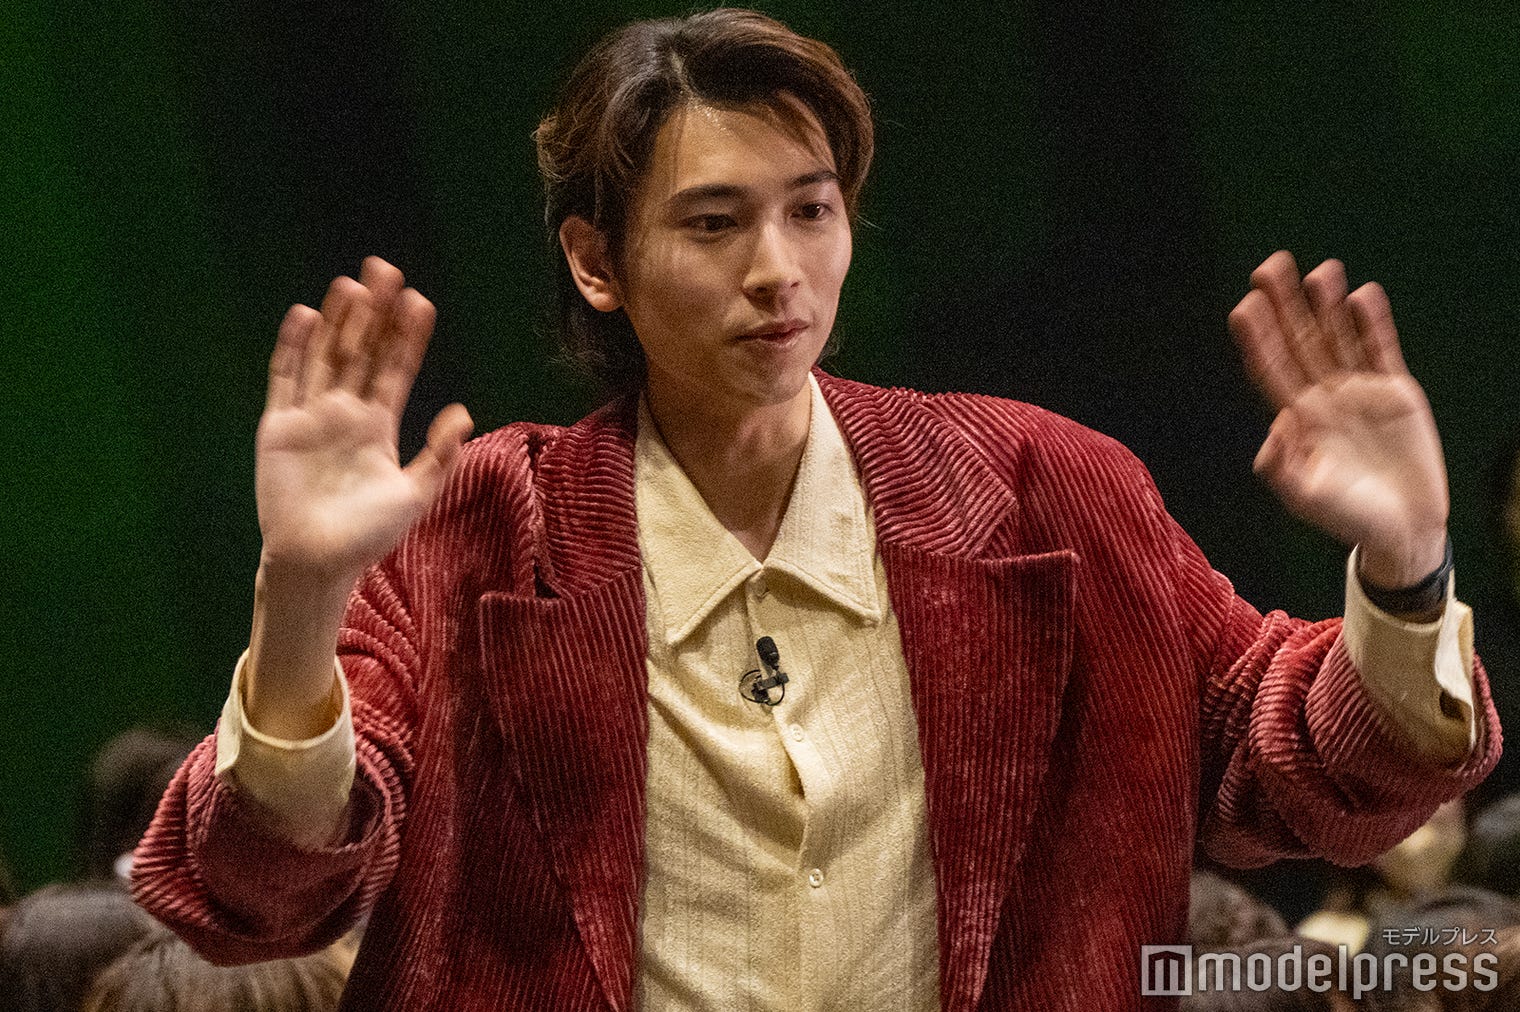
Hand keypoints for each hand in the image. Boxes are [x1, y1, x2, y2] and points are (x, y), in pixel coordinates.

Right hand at [255, 257, 473, 581]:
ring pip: (326, 356)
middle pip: (361, 351)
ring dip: (338, 321)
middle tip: (386, 270)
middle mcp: (345, 413)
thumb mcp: (415, 494)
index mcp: (378, 426)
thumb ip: (440, 455)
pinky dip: (294, 347)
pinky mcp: (279, 426)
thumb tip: (463, 413)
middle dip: (373, 313)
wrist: (318, 562)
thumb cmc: (368, 535)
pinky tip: (305, 315)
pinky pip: (286, 378)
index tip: (420, 302)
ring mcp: (311, 417)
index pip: (396, 369)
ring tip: (352, 284)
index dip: (407, 337)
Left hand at [1229, 251, 1447, 587]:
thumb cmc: (1348, 517)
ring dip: (1328, 305)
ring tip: (1320, 270)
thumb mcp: (1306, 498)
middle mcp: (1323, 397)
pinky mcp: (1395, 392)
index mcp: (1297, 419)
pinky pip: (1381, 349)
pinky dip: (1372, 323)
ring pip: (1338, 338)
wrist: (1401, 528)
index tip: (1243, 307)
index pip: (1270, 369)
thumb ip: (1283, 468)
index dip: (1258, 338)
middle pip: (1300, 342)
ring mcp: (1359, 391)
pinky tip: (1362, 295)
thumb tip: (1274, 431)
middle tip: (1269, 266)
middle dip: (1284, 306)